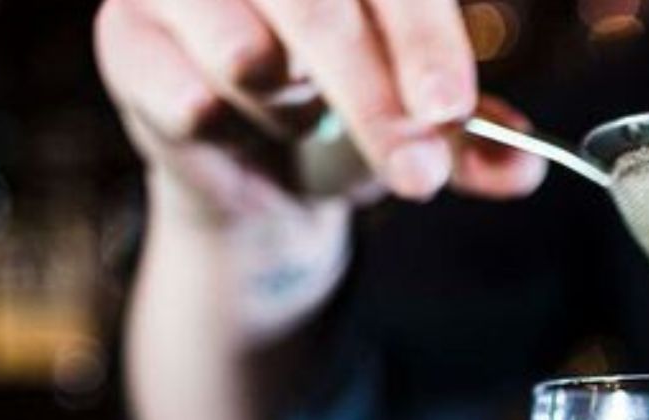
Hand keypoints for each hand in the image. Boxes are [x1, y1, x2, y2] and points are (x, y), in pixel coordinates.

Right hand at [93, 0, 545, 224]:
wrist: (251, 172)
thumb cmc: (338, 117)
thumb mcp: (415, 126)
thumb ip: (469, 143)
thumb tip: (524, 166)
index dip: (424, 40)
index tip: (449, 110)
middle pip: (320, 10)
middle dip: (374, 102)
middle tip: (417, 173)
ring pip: (248, 55)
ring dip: (288, 115)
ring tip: (295, 120)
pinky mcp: (124, 30)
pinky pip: (186, 96)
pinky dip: (224, 127)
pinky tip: (225, 122)